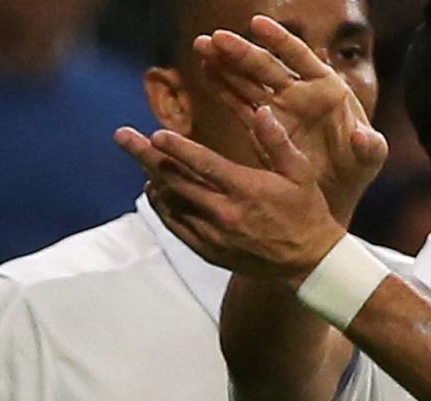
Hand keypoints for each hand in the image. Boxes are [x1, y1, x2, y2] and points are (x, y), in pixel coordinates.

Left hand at [116, 105, 346, 288]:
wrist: (308, 261)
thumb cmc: (307, 211)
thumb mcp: (301, 173)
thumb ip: (277, 142)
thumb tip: (260, 110)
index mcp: (247, 190)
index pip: (204, 165)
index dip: (177, 149)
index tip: (155, 134)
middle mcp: (225, 213)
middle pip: (176, 181)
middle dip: (145, 156)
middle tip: (122, 136)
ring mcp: (214, 234)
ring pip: (171, 203)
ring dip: (151, 179)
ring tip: (137, 159)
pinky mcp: (208, 250)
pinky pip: (175, 226)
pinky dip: (161, 206)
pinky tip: (154, 191)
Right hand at [195, 16, 386, 222]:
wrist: (336, 195)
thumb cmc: (357, 172)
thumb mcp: (370, 160)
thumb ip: (370, 147)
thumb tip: (361, 136)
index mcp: (327, 89)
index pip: (301, 57)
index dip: (279, 39)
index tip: (256, 23)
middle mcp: (300, 92)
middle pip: (267, 65)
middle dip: (241, 51)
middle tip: (216, 38)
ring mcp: (278, 107)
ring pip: (247, 79)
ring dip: (224, 63)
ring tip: (201, 47)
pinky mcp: (261, 126)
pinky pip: (238, 102)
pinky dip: (222, 86)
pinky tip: (205, 70)